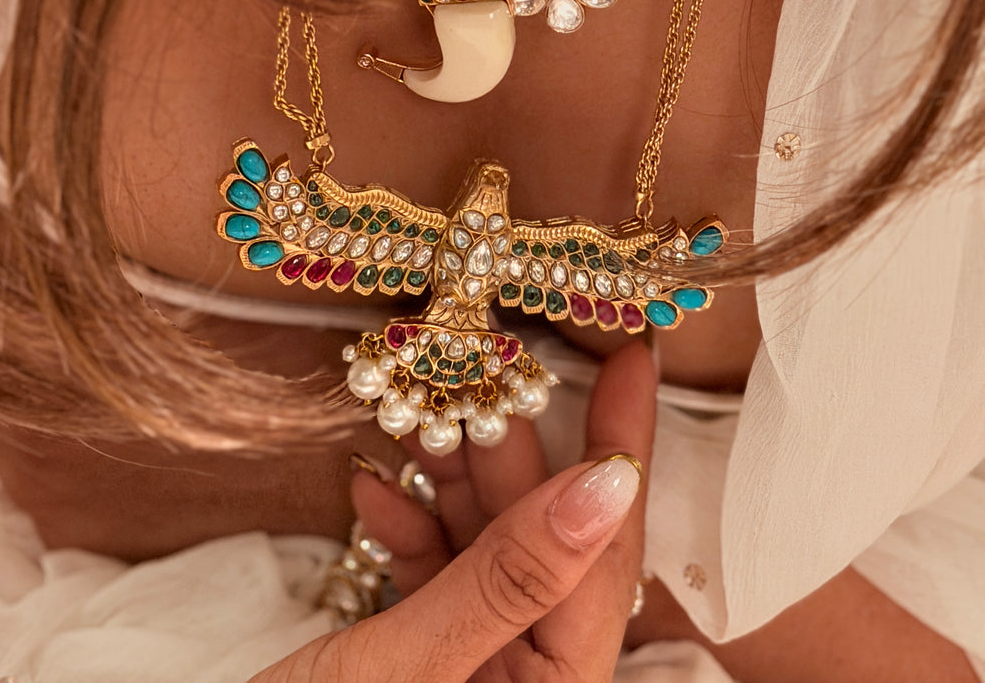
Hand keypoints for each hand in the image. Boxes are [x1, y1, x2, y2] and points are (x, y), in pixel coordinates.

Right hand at [248, 341, 654, 682]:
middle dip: (515, 451)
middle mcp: (526, 681)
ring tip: (424, 413)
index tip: (634, 358)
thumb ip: (511, 576)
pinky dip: (409, 525)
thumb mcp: (410, 667)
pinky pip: (437, 574)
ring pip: (489, 546)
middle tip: (489, 369)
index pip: (608, 555)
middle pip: (546, 540)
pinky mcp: (425, 659)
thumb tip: (606, 488)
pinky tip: (374, 487)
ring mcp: (477, 670)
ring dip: (455, 477)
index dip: (623, 448)